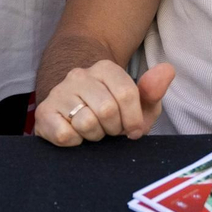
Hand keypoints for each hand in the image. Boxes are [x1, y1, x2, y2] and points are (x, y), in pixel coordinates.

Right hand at [34, 60, 174, 145]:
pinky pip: (65, 134)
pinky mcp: (44, 112)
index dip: (133, 119)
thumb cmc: (112, 112)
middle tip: (108, 129)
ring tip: (92, 130)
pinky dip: (75, 142)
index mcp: (105, 69)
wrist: (74, 112)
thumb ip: (153, 90)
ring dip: (94, 136)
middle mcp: (79, 75)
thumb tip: (167, 70)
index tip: (132, 129)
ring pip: (86, 122)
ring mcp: (59, 92)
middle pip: (107, 110)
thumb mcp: (138, 105)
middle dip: (113, 128)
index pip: (126, 94)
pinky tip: (75, 135)